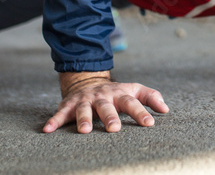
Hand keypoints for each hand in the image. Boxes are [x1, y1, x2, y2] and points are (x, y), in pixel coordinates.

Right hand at [42, 72, 169, 133]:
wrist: (87, 82)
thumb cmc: (115, 92)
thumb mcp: (133, 90)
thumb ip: (150, 97)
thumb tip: (166, 109)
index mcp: (119, 94)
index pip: (132, 102)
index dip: (141, 112)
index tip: (150, 123)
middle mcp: (102, 96)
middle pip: (107, 106)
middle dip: (110, 117)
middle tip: (114, 129)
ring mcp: (85, 100)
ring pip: (84, 109)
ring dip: (83, 119)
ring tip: (85, 131)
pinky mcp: (68, 104)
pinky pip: (60, 113)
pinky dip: (54, 121)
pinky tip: (48, 130)